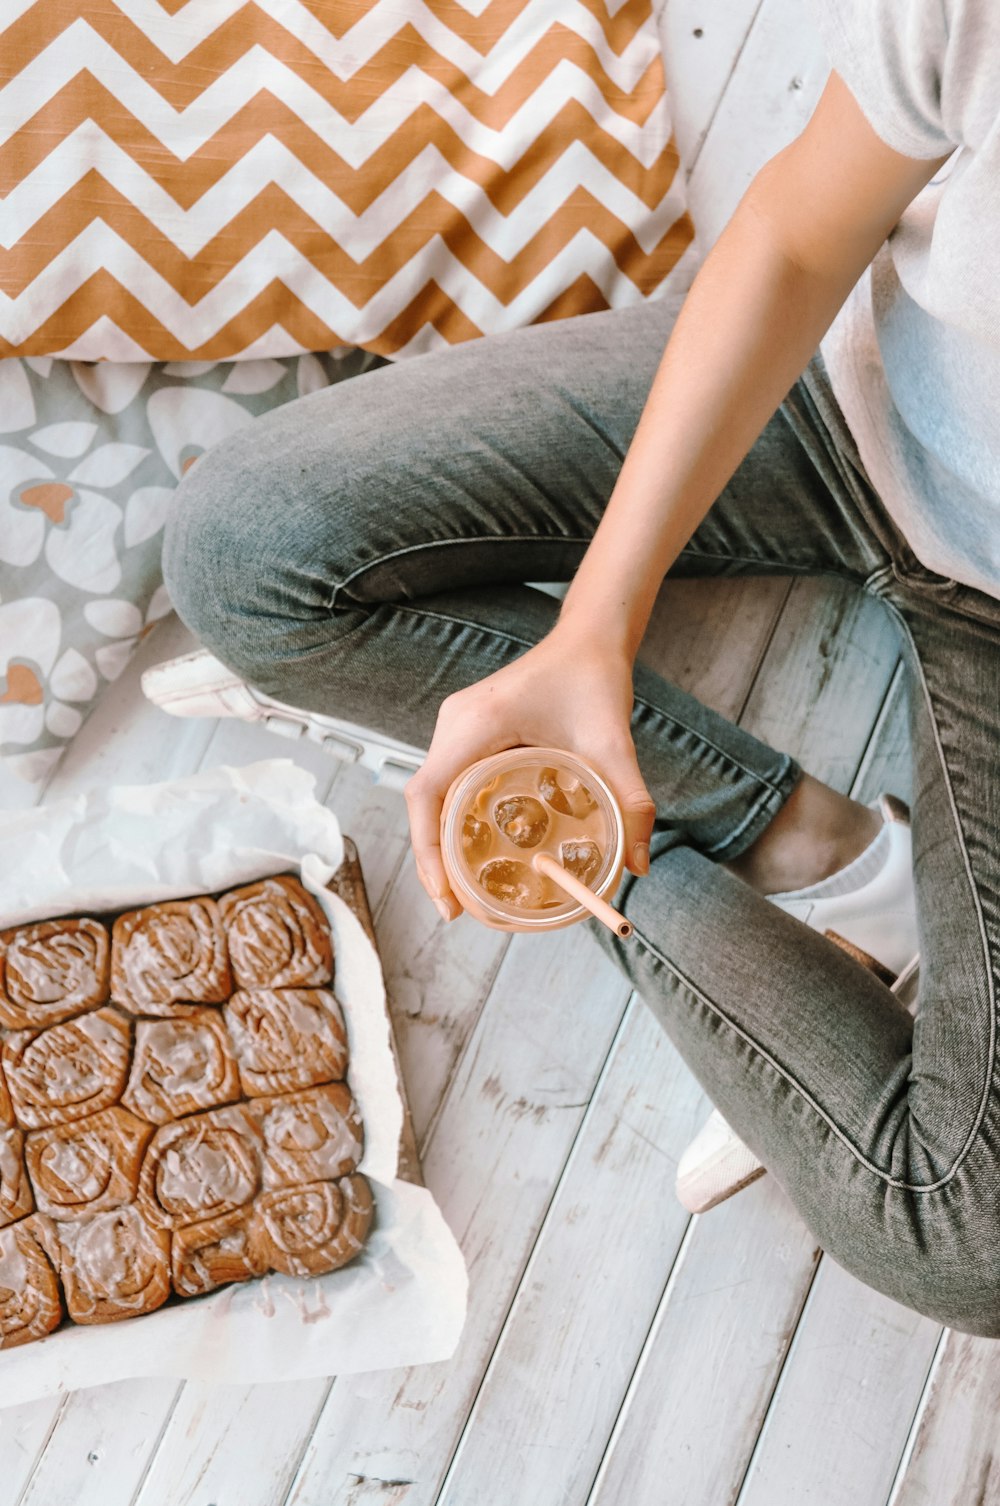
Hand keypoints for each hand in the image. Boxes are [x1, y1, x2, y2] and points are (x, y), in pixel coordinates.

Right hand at [404, 620, 655, 920]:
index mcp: (477, 723)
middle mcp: (454, 724)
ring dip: (437, 842)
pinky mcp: (466, 732)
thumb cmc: (595, 680)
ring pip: (431, 794)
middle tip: (455, 910)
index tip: (446, 895)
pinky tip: (473, 851)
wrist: (588, 640)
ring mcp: (455, 727)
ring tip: (459, 891)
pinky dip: (451, 821)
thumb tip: (639, 866)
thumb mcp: (615, 743)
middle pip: (422, 802)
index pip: (427, 793)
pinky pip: (446, 782)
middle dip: (431, 859)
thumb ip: (631, 802)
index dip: (427, 849)